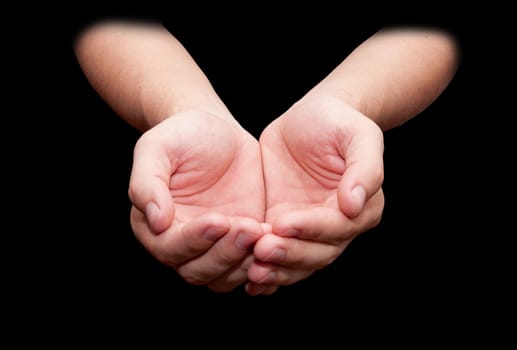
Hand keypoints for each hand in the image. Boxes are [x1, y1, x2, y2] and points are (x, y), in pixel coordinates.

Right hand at [128, 110, 265, 291]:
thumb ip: (147, 182)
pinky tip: (277, 240)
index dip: (194, 240)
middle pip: (197, 271)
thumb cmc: (183, 136)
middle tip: (249, 228)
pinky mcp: (242, 243)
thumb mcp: (157, 148)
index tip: (218, 220)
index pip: (170, 249)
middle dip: (224, 254)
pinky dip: (263, 263)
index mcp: (154, 226)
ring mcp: (214, 247)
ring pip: (224, 277)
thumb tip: (155, 220)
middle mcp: (182, 244)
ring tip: (264, 232)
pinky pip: (250, 267)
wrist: (219, 132)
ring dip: (244, 262)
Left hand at [246, 94, 384, 294]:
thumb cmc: (337, 122)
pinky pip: (277, 256)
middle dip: (289, 254)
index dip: (311, 228)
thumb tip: (355, 204)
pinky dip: (266, 272)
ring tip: (251, 270)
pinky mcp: (282, 228)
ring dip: (276, 270)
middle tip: (261, 250)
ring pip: (296, 263)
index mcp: (360, 208)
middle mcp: (337, 227)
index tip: (283, 223)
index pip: (337, 227)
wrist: (309, 118)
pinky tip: (248, 280)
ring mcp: (308, 231)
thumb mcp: (358, 135)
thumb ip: (364, 168)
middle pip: (316, 253)